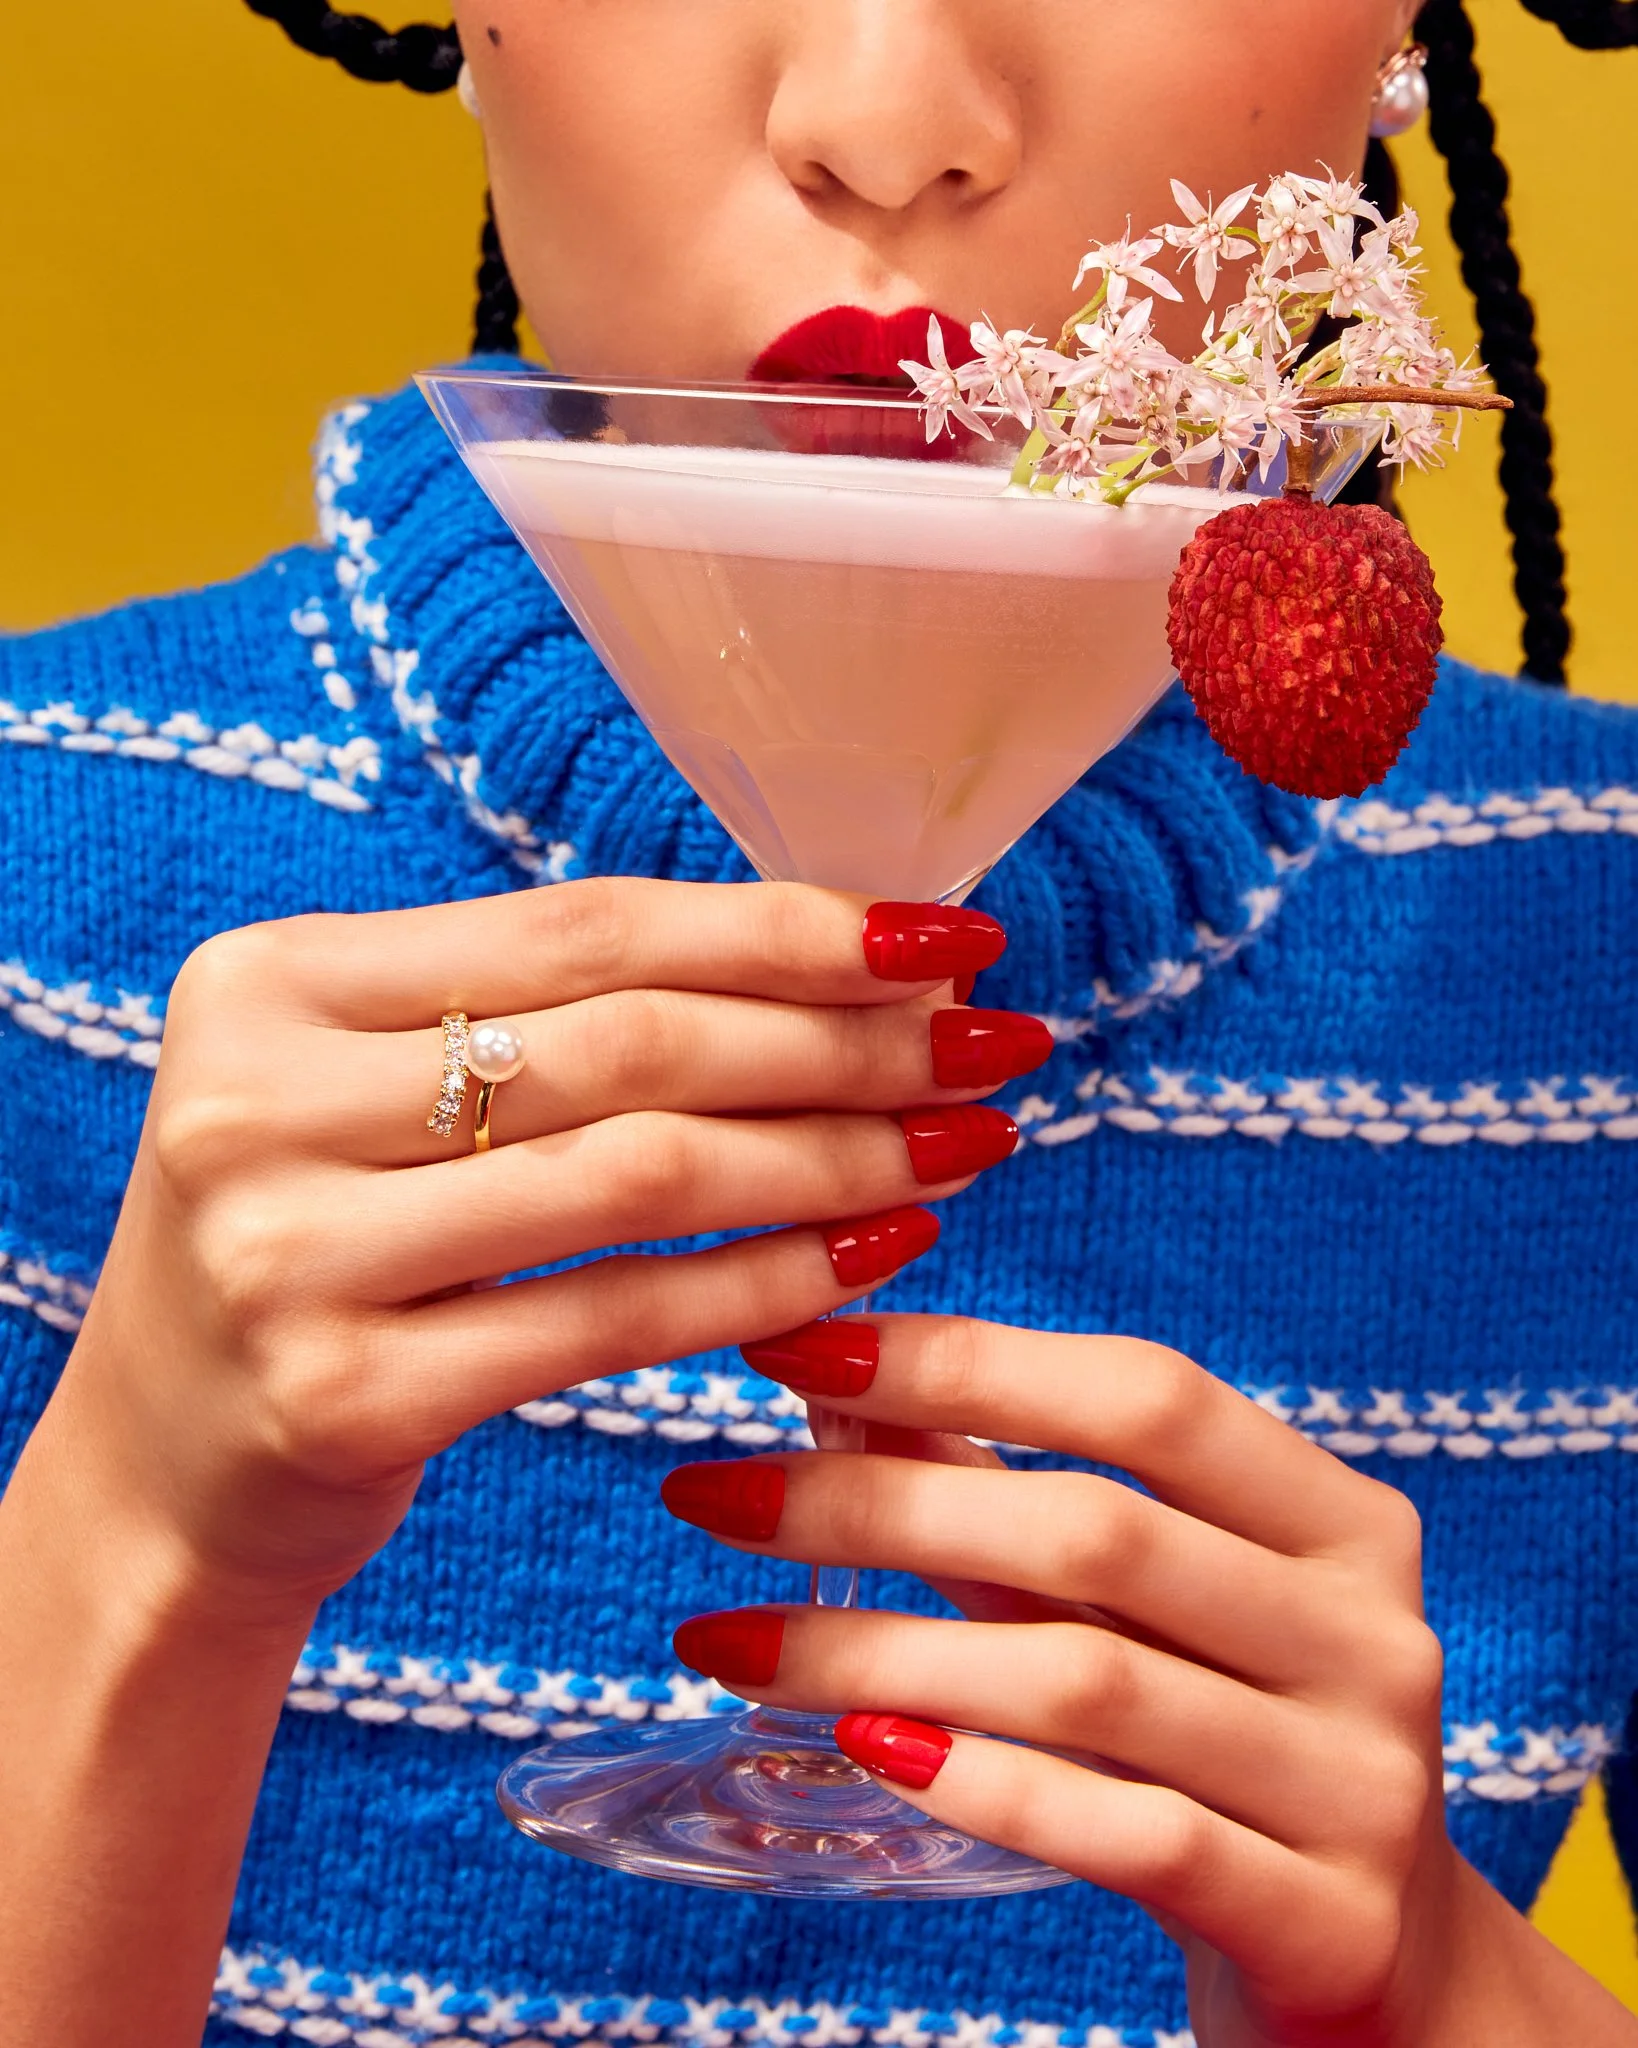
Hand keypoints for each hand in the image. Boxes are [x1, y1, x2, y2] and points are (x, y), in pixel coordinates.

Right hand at [34, 885, 1045, 1622]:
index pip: (583, 927)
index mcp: (271, 982)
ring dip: (835, 1155)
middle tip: (990, 1046)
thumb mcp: (378, 1099)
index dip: (785, 928)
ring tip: (962, 1146)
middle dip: (845, 1041)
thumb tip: (839, 962)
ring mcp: (293, 1253)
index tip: (944, 937)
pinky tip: (876, 1254)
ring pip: (640, 1173)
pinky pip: (615, 1319)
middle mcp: (259, 1101)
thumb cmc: (319, 1252)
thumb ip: (549, 1022)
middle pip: (628, 1041)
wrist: (165, 1476)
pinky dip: (766, 1283)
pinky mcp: (346, 1397)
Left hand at [664, 1318, 1637, 2047]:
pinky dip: (981, 1784)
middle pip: (1094, 1531)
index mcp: (1338, 1518)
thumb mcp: (1136, 1609)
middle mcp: (1371, 1632)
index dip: (962, 1361)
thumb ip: (1010, 1500)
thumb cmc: (1225, 1742)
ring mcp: (1361, 1781)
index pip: (1144, 1395)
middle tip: (713, 1495)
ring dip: (878, 1651)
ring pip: (1085, 1682)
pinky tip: (859, 1750)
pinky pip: (1128, 1835)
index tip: (788, 1348)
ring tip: (726, 1640)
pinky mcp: (1327, 1920)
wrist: (1381, 1970)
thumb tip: (838, 1386)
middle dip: (877, 1505)